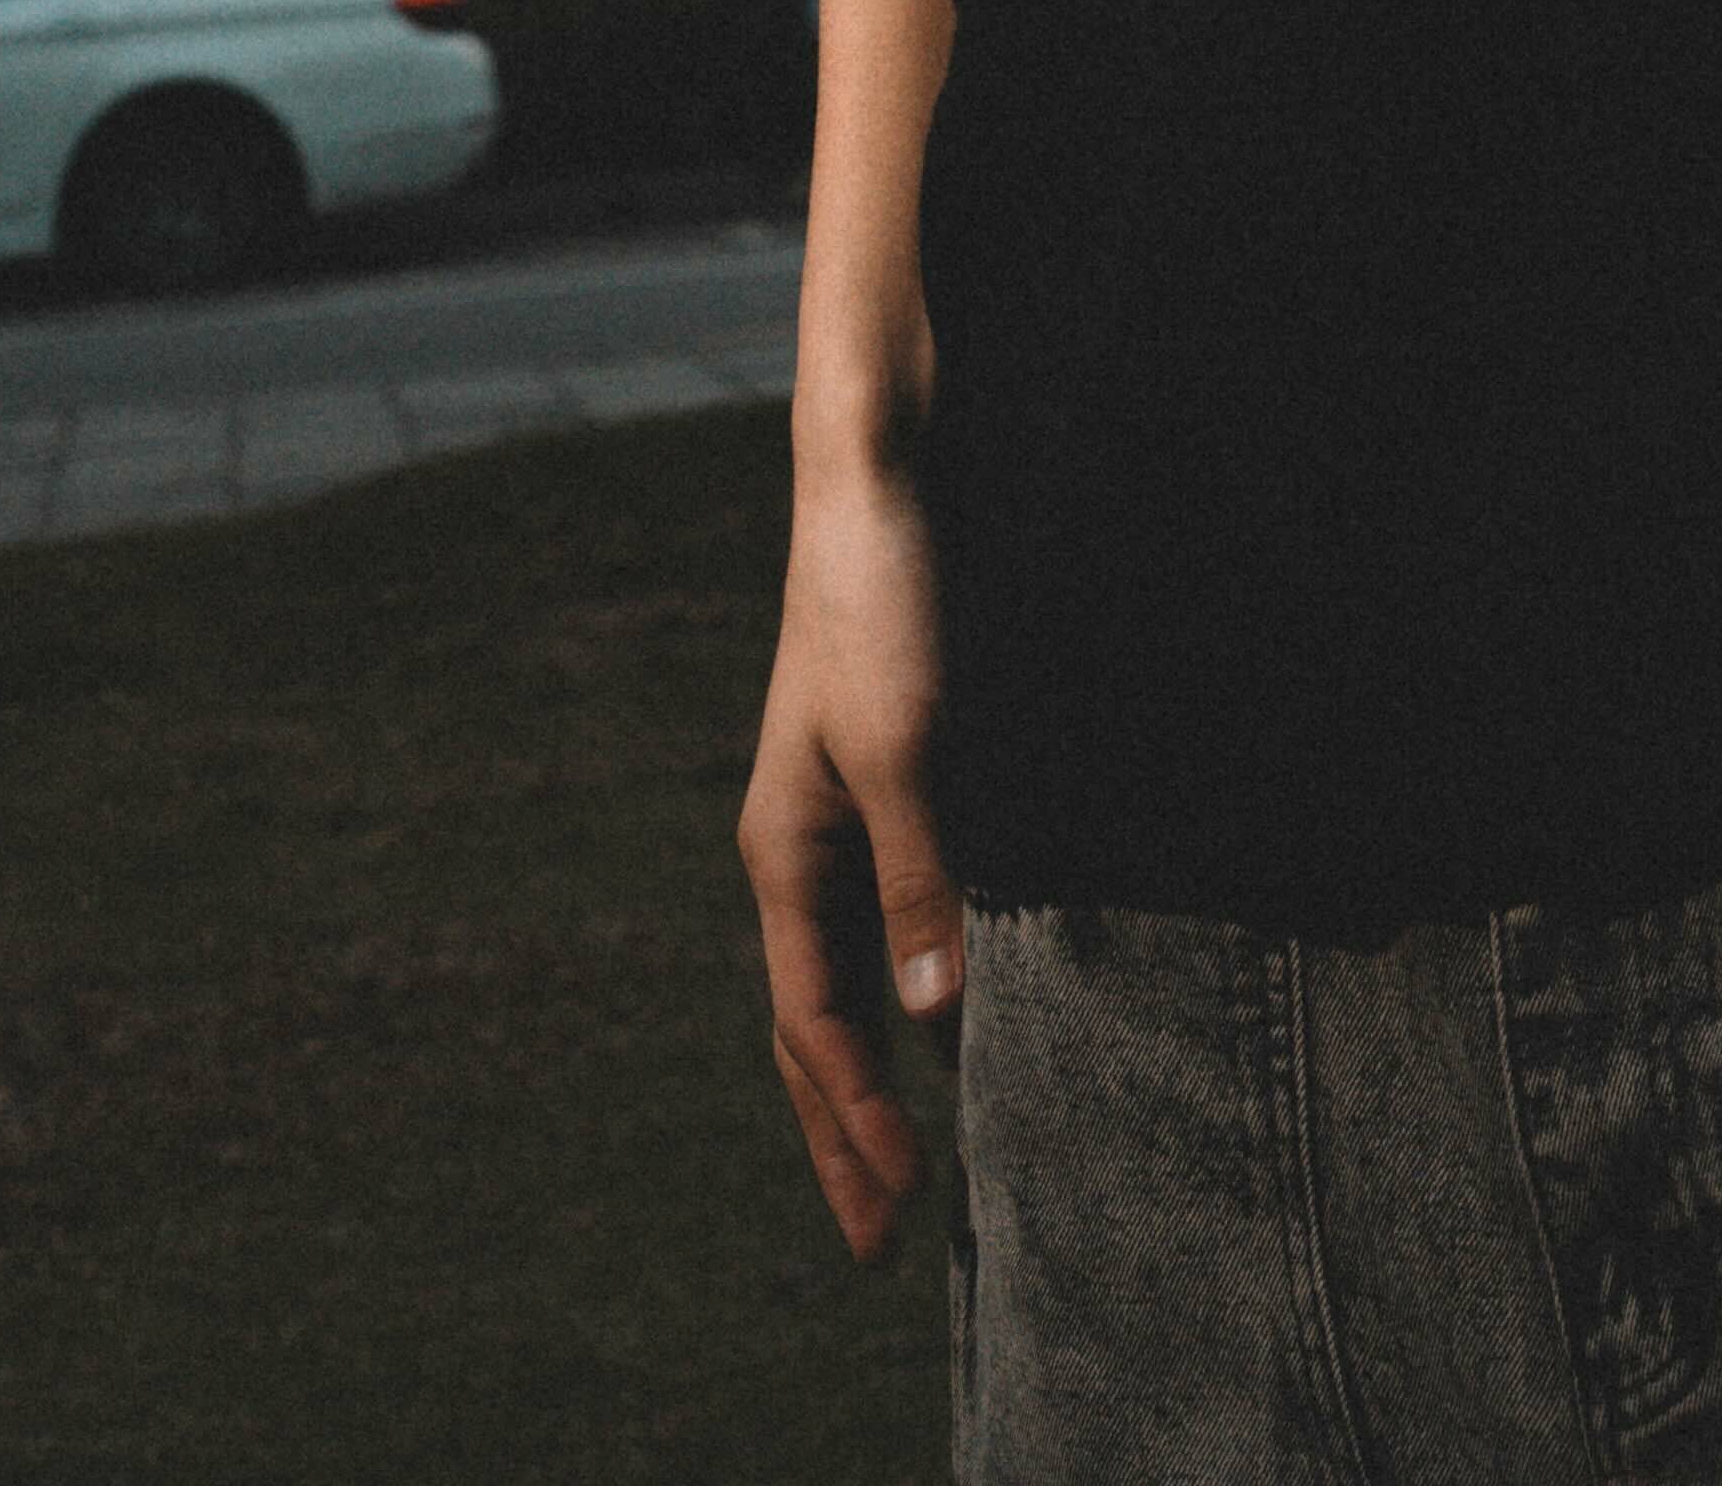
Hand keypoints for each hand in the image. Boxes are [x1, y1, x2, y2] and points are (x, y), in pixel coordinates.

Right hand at [740, 457, 967, 1264]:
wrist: (876, 479)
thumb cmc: (882, 604)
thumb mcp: (908, 745)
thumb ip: (921, 878)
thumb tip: (933, 1017)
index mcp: (783, 854)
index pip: (816, 1027)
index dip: (857, 1121)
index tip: (907, 1204)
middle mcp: (798, 849)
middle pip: (812, 1026)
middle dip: (842, 1134)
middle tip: (881, 1243)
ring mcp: (835, 816)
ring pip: (843, 979)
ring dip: (869, 1075)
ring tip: (904, 1161)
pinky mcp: (882, 779)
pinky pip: (878, 919)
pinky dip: (901, 991)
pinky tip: (937, 1016)